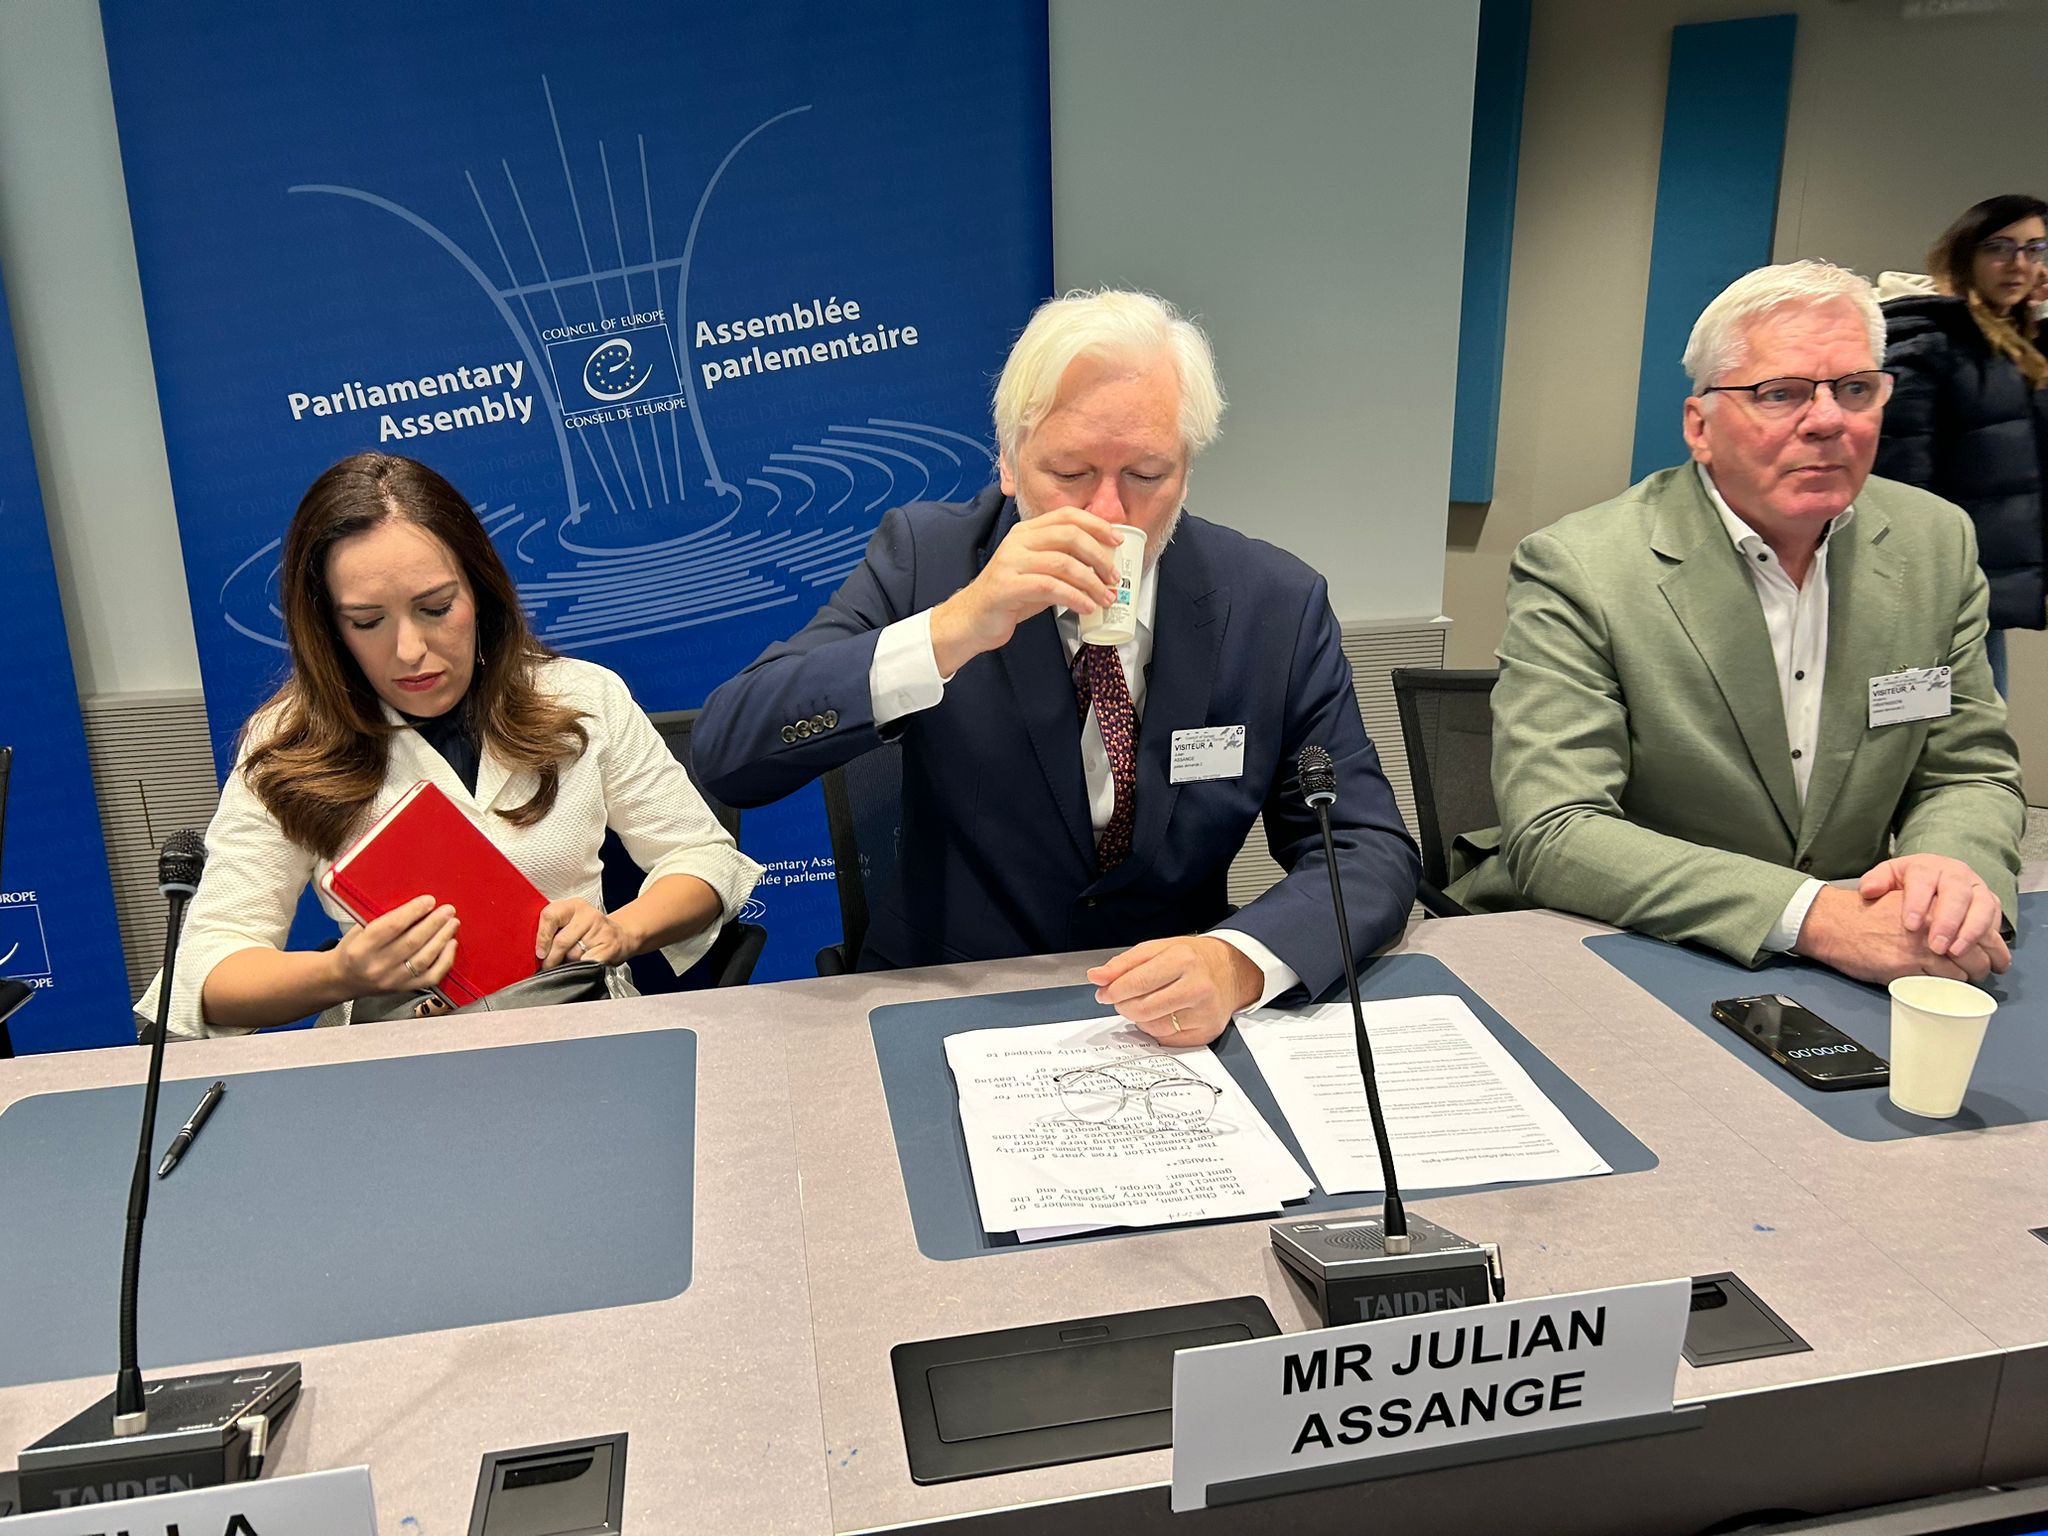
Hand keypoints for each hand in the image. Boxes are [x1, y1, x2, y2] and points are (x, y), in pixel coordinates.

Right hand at [330, 894, 458, 994]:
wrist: (343, 980)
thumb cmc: (353, 950)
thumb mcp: (358, 930)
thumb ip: (382, 919)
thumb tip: (414, 904)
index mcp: (361, 948)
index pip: (392, 927)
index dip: (413, 912)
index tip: (428, 901)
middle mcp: (377, 966)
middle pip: (412, 942)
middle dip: (434, 923)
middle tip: (447, 910)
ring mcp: (392, 980)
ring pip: (424, 958)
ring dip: (442, 938)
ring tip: (452, 923)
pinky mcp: (404, 989)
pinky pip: (431, 976)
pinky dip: (445, 960)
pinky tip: (450, 944)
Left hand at [536, 899, 628, 969]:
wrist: (622, 937)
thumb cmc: (589, 933)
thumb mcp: (571, 923)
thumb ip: (553, 930)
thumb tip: (536, 950)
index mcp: (574, 906)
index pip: (550, 916)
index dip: (542, 937)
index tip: (540, 952)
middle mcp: (588, 914)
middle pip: (561, 941)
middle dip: (552, 958)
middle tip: (549, 965)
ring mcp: (601, 930)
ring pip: (574, 955)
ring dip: (569, 963)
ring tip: (574, 959)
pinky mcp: (610, 946)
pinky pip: (587, 963)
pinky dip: (583, 968)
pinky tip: (586, 963)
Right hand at [928, 507, 1122, 673]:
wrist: (973, 619)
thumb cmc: (1011, 596)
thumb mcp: (1040, 572)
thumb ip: (1065, 563)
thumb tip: (1104, 566)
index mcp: (1027, 532)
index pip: (1067, 515)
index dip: (1097, 525)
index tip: (1118, 540)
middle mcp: (1018, 541)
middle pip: (1069, 535)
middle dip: (1099, 556)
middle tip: (1113, 577)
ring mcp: (1011, 562)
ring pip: (1062, 562)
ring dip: (1091, 581)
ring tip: (1105, 598)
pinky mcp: (1007, 587)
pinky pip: (1050, 587)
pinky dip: (1075, 597)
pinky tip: (1086, 607)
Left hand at [1086, 936, 1263, 1046]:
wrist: (1231, 970)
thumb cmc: (1193, 958)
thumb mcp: (1158, 949)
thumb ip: (1124, 963)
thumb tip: (1096, 977)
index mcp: (1183, 959)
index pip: (1137, 982)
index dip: (1114, 990)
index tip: (1104, 992)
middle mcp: (1197, 987)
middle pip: (1142, 1009)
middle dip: (1123, 1005)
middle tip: (1122, 998)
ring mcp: (1204, 1013)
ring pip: (1151, 1027)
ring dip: (1139, 1018)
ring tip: (1148, 1002)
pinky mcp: (1206, 1033)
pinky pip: (1165, 1039)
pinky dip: (1156, 1029)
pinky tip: (1164, 1014)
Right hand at [1795, 886, 2007, 984]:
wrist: (1834, 923)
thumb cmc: (1867, 915)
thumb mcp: (1908, 904)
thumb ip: (1936, 917)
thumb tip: (1962, 937)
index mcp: (1936, 907)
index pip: (1981, 930)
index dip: (1992, 948)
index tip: (1993, 957)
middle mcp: (1933, 926)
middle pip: (1978, 954)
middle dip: (1983, 967)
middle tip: (1981, 972)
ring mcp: (1921, 949)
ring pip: (1963, 972)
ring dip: (1966, 980)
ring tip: (1962, 982)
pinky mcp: (1907, 968)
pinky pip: (1939, 984)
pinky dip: (1944, 989)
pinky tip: (1940, 987)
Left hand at [1857, 855, 2003, 958]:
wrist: (1932, 880)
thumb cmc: (1905, 884)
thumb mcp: (1887, 877)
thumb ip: (1876, 882)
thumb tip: (1869, 891)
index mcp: (1927, 865)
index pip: (1923, 879)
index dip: (1918, 902)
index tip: (1910, 926)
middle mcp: (1956, 874)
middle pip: (1957, 893)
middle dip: (1948, 921)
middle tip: (1936, 947)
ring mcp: (1976, 887)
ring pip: (1982, 905)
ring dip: (1972, 931)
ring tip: (1956, 953)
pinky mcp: (1990, 903)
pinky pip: (1995, 918)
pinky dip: (1990, 937)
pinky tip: (1980, 955)